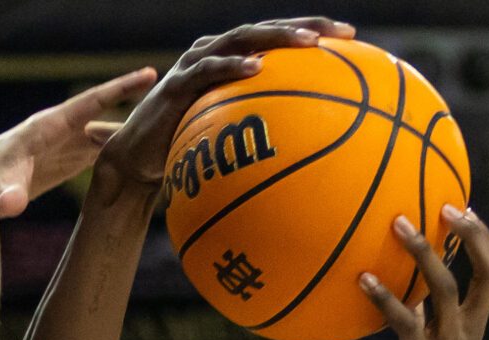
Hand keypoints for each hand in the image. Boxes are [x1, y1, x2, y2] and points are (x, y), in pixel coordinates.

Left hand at [0, 67, 159, 218]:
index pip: (90, 102)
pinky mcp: (64, 163)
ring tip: (172, 133)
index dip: (119, 89)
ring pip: (107, 136)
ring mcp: (64, 147)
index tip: (150, 75)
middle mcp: (59, 132)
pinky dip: (123, 154)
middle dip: (139, 110)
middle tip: (179, 104)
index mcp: (47, 128)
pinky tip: (146, 159)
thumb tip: (11, 206)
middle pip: (107, 117)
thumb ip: (3, 196)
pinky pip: (101, 154)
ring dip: (135, 135)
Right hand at [86, 19, 356, 196]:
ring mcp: (195, 64)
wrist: (136, 162)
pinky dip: (233, 66)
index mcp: (231, 60)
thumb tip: (311, 156)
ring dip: (277, 38)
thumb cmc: (185, 154)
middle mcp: (215, 52)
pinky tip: (258, 68)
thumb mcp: (228, 141)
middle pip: (267, 29)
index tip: (352, 37)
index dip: (314, 32)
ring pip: (242, 38)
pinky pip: (208, 70)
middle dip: (307, 26)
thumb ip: (260, 134)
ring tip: (309, 42)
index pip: (277, 39)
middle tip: (342, 32)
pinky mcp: (176, 83)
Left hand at [361, 204, 488, 339]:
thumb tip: (398, 288)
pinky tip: (360, 279)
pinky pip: (405, 324)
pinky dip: (385, 298)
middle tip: (442, 205)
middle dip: (471, 236)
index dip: (482, 240)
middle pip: (485, 275)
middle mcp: (466, 336)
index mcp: (471, 330)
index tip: (461, 207)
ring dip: (422, 254)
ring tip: (396, 224)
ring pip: (444, 291)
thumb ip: (417, 321)